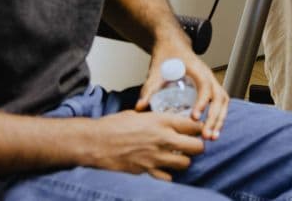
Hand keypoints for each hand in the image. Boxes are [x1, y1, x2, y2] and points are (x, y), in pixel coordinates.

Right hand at [76, 109, 203, 178]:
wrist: (94, 142)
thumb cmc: (112, 126)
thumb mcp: (138, 114)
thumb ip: (155, 119)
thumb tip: (164, 120)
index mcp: (162, 121)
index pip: (194, 126)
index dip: (198, 129)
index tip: (197, 130)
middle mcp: (163, 139)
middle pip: (197, 147)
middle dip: (197, 146)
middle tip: (192, 146)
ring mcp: (155, 157)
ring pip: (185, 163)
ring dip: (184, 161)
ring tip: (178, 157)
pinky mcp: (146, 170)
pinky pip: (167, 177)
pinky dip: (167, 174)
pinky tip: (162, 168)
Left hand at [135, 41, 229, 140]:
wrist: (173, 45)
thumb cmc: (167, 55)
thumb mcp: (156, 70)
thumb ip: (149, 88)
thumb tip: (140, 107)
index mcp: (197, 69)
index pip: (204, 86)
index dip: (202, 102)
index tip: (195, 117)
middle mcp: (208, 76)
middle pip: (219, 97)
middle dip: (215, 117)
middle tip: (207, 135)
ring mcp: (211, 82)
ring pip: (222, 101)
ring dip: (220, 119)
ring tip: (212, 137)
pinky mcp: (210, 88)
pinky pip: (220, 103)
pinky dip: (219, 117)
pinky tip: (212, 130)